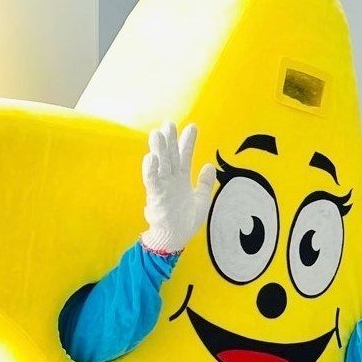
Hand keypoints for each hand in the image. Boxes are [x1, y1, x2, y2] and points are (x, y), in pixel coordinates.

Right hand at [140, 122, 215, 253]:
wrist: (174, 238)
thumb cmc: (186, 220)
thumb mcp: (202, 199)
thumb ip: (205, 183)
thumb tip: (211, 166)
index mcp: (182, 179)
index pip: (185, 156)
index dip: (187, 142)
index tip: (192, 127)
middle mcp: (171, 179)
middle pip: (170, 156)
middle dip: (170, 140)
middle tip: (169, 123)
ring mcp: (162, 186)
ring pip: (160, 164)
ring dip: (159, 149)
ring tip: (157, 133)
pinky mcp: (156, 196)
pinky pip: (152, 181)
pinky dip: (151, 170)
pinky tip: (151, 157)